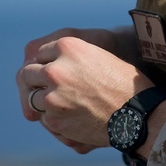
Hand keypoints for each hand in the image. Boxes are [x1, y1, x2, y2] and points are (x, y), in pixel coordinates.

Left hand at [17, 34, 152, 149]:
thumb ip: (70, 58)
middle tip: (49, 89)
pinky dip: (54, 119)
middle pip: (27, 73)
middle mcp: (55, 69)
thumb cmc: (124, 83)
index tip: (53, 72)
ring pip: (32, 97)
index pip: (40, 53)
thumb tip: (43, 63)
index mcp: (68, 46)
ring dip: (44, 101)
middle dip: (36, 81)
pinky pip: (44, 118)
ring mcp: (52, 96)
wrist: (138, 114)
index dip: (47, 63)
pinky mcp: (54, 119)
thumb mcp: (98, 55)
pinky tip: (73, 118)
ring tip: (65, 105)